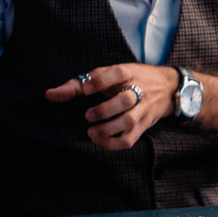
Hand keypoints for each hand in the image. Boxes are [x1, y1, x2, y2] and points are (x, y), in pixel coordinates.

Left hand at [44, 64, 179, 150]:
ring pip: (129, 121)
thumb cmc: (130, 79)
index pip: (117, 73)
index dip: (100, 81)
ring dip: (109, 129)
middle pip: (125, 100)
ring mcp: (143, 109)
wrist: (168, 87)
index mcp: (128, 72)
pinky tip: (100, 141)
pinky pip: (131, 138)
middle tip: (88, 116)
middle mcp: (138, 89)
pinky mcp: (144, 125)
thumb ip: (78, 84)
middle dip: (105, 110)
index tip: (85, 89)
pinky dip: (114, 143)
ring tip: (91, 132)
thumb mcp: (109, 74)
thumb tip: (49, 94)